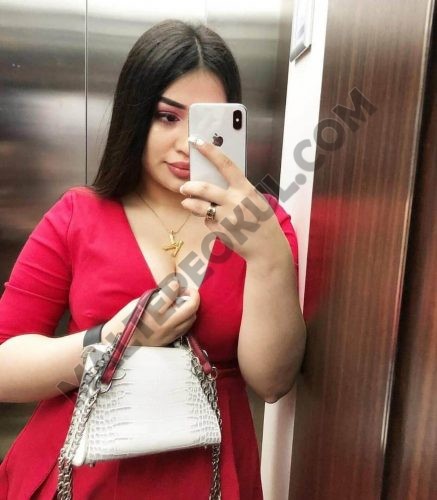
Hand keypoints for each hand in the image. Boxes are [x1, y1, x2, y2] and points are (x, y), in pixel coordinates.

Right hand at [102, 279, 199, 346]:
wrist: (120, 342)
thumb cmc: (127, 318)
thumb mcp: (140, 302)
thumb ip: (159, 296)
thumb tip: (175, 288)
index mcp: (153, 309)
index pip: (173, 291)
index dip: (176, 285)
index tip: (175, 283)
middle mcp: (164, 322)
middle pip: (191, 306)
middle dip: (193, 295)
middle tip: (188, 291)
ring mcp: (169, 333)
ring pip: (192, 317)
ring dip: (192, 307)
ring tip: (184, 302)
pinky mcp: (170, 340)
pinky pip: (186, 327)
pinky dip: (187, 318)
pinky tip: (180, 314)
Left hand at [180, 138, 287, 261]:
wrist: (267, 247)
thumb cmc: (263, 221)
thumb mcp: (255, 199)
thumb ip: (238, 190)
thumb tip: (217, 182)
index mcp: (245, 189)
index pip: (225, 164)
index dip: (210, 151)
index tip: (197, 142)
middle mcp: (235, 202)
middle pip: (204, 188)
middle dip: (190, 186)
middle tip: (185, 187)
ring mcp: (227, 218)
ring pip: (199, 207)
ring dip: (190, 203)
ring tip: (187, 202)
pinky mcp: (221, 231)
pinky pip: (208, 222)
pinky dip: (209, 220)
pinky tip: (217, 223)